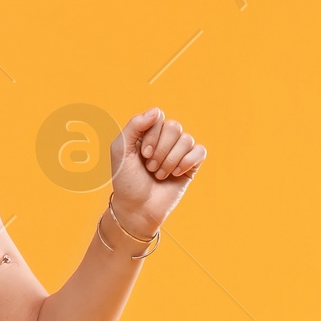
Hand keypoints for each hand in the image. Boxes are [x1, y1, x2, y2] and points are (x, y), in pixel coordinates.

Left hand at [108, 109, 206, 235]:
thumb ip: (134, 126)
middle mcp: (164, 139)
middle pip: (174, 127)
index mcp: (148, 132)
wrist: (137, 209)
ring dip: (170, 160)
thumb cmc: (126, 180)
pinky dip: (187, 162)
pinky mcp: (191, 165)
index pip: (158, 117)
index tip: (142, 154)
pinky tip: (176, 174)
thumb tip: (157, 112)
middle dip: (161, 150)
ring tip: (159, 174)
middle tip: (150, 167)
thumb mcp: (120, 150)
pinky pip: (199, 151)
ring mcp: (179, 152)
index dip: (152, 135)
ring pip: (186, 140)